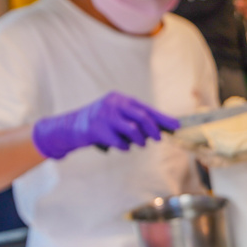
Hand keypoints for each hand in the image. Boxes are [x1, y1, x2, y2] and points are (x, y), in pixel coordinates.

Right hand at [32, 92, 179, 158]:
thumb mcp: (117, 116)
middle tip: (157, 139)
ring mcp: (104, 116)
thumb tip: (161, 129)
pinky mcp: (97, 129)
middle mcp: (112, 104)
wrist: (70, 127)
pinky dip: (124, 146)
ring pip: (132, 129)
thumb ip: (135, 120)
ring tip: (138, 144)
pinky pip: (119, 142)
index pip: (145, 108)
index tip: (176, 126)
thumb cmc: (99, 123)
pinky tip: (122, 146)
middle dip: (153, 130)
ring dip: (139, 140)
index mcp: (120, 99)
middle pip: (141, 117)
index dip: (162, 118)